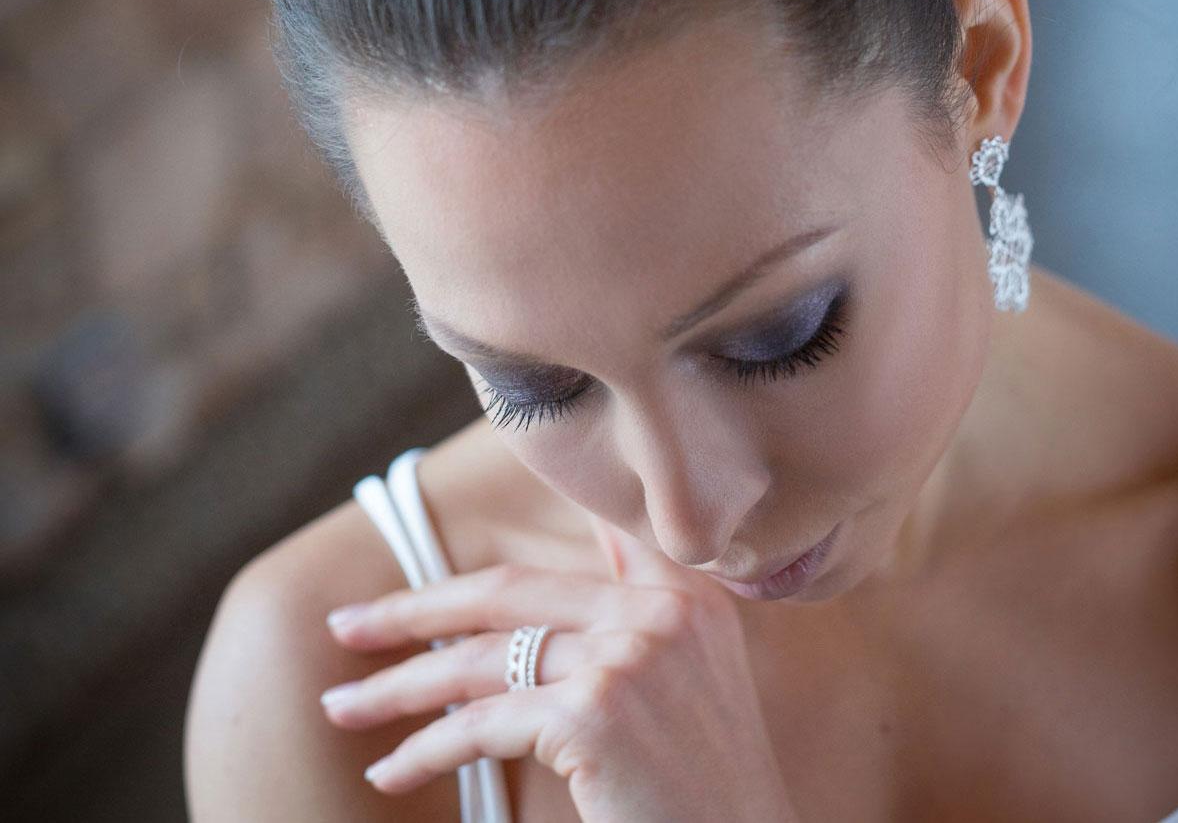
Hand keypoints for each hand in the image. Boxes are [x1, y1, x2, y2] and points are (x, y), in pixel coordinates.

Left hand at [319, 516, 797, 821]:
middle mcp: (660, 607)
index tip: (442, 531)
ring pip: (482, 659)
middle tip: (347, 625)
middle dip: (413, 611)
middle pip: (504, 593)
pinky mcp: (595, 711)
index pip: (578, 537)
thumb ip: (644, 604)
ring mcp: (628, 654)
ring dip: (399, 686)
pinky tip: (390, 768)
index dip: (520, 518)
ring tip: (344, 704)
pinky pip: (482, 724)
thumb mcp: (696, 672)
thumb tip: (599, 534)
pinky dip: (424, 749)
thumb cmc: (708, 786)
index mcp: (684, 589)